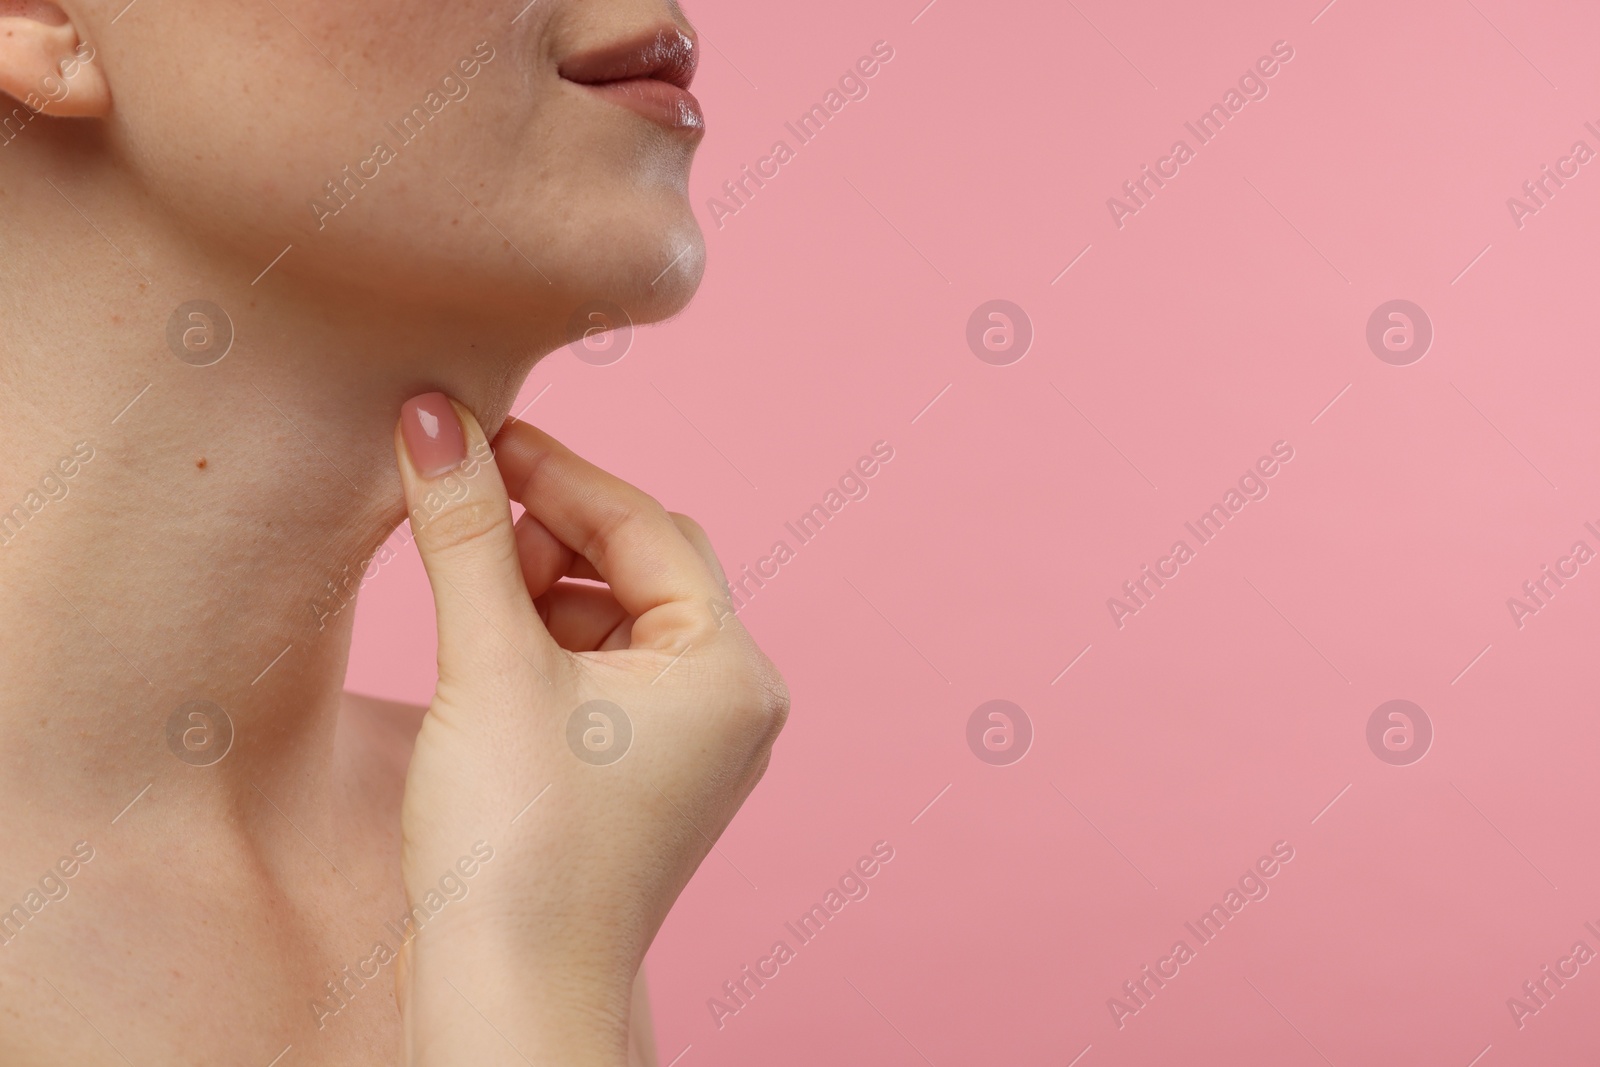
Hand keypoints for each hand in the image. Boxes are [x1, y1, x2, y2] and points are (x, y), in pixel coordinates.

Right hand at [389, 393, 788, 1065]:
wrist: (505, 999)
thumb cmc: (517, 850)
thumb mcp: (489, 666)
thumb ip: (464, 532)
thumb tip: (431, 418)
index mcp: (730, 668)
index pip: (646, 524)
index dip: (555, 470)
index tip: (473, 431)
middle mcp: (728, 701)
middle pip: (640, 563)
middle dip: (550, 530)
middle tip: (462, 507)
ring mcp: (688, 742)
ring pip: (614, 615)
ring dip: (539, 584)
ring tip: (465, 583)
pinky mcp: (639, 773)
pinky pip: (599, 671)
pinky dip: (542, 641)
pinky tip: (482, 641)